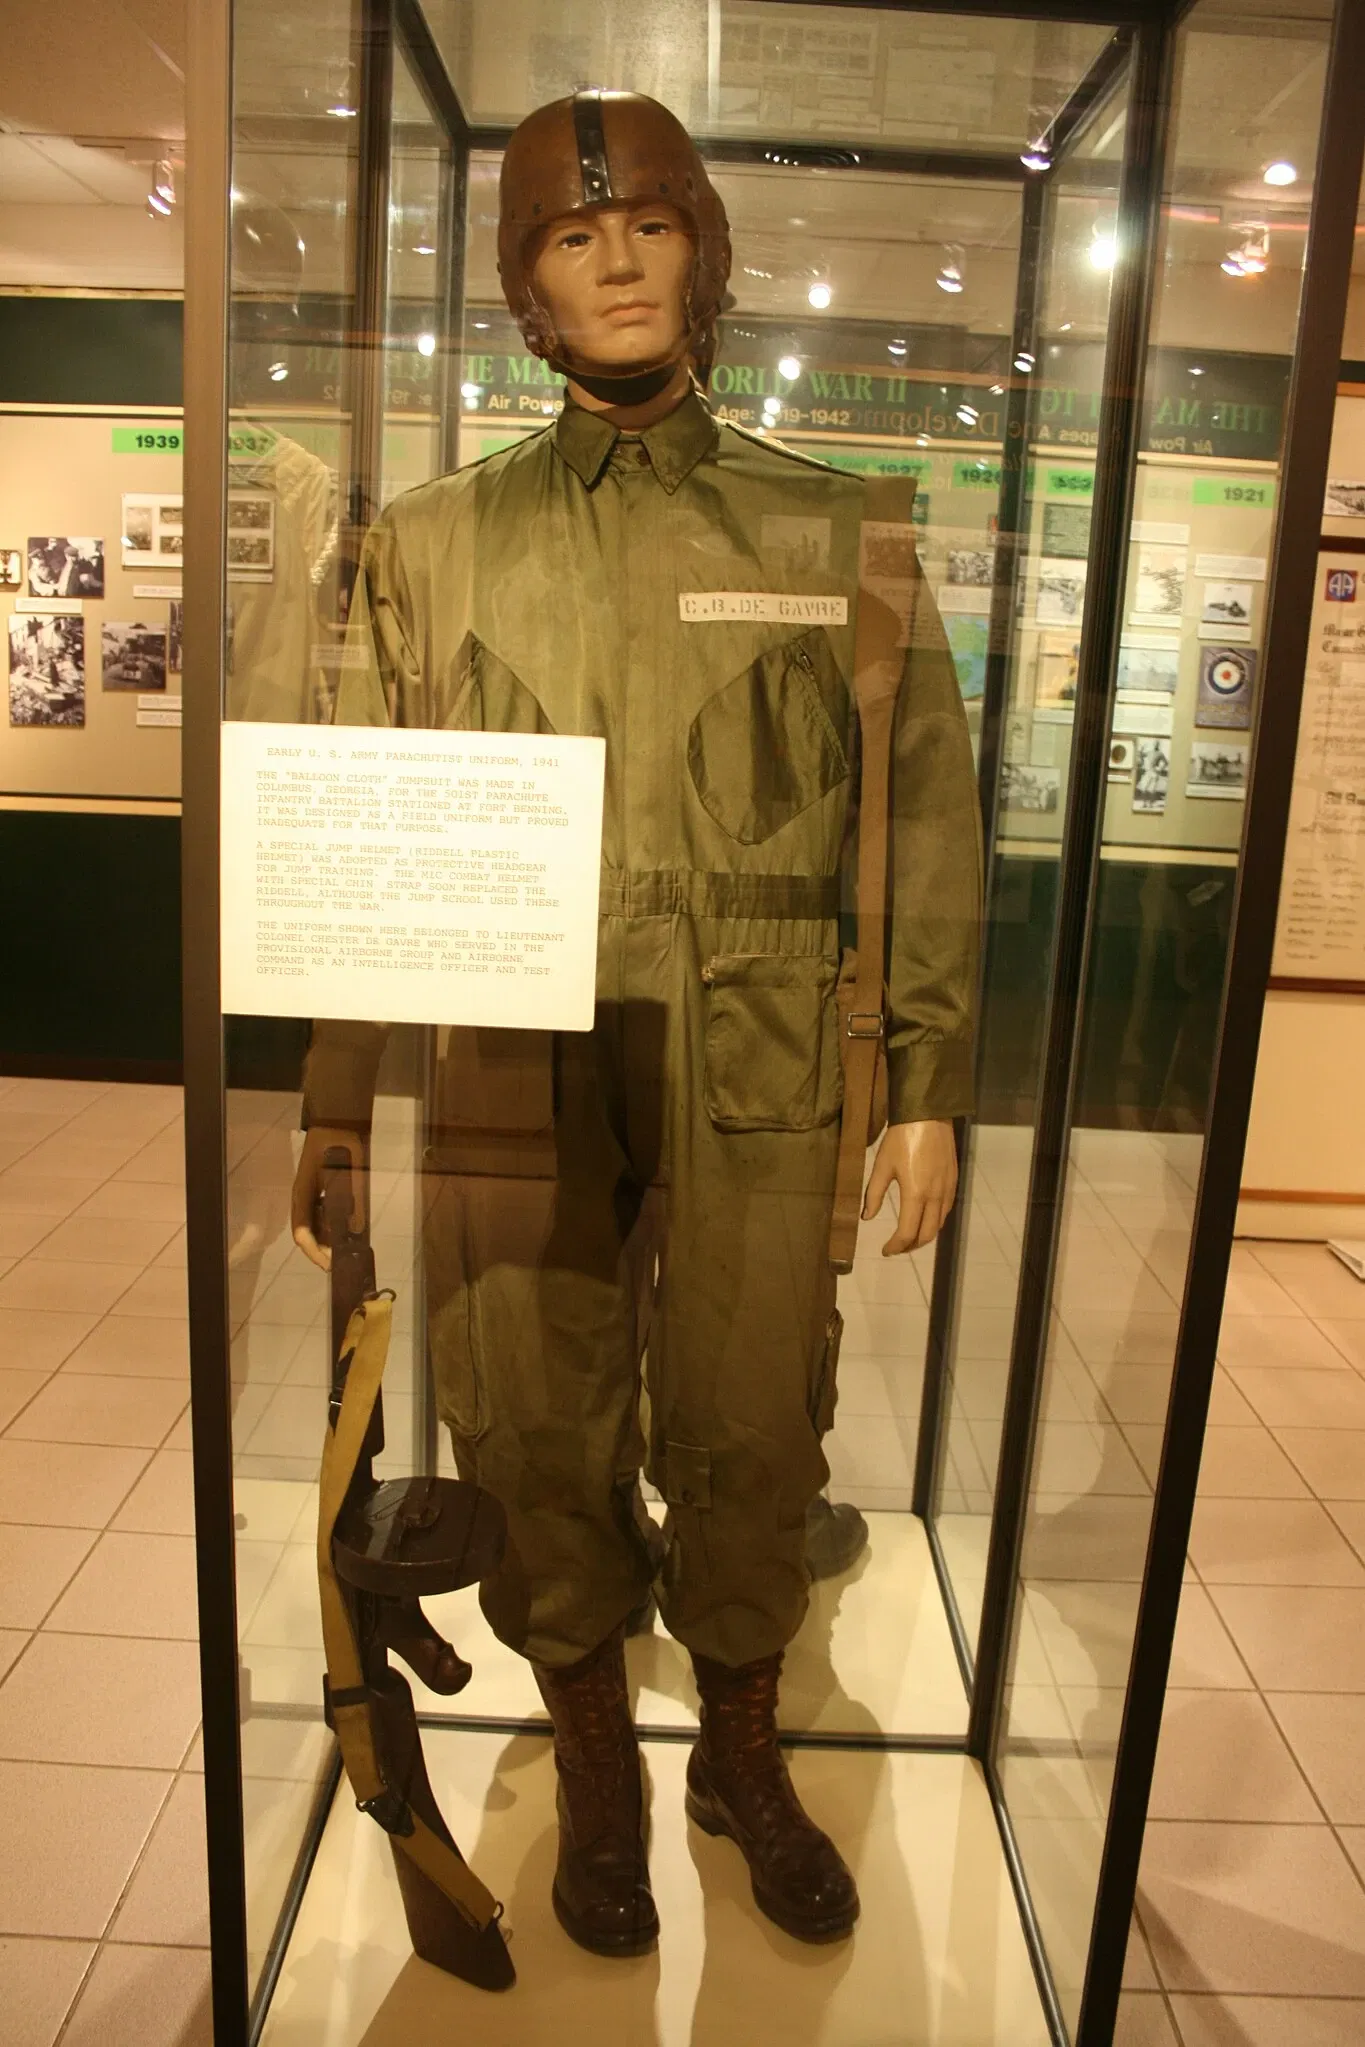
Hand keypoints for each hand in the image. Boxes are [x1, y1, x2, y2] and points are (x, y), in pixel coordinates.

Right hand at [290, 1125, 366, 1270]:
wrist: (338, 1122)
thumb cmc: (342, 1145)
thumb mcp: (351, 1173)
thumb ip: (354, 1202)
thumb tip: (356, 1230)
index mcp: (302, 1195)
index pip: (301, 1233)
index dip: (314, 1252)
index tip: (328, 1264)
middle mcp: (303, 1198)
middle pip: (307, 1233)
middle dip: (322, 1249)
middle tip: (341, 1261)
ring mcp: (310, 1194)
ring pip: (315, 1225)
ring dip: (328, 1238)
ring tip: (346, 1248)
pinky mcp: (320, 1190)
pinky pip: (323, 1214)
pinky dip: (332, 1226)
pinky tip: (348, 1229)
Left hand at [862, 1119, 957, 1255]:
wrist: (928, 1115)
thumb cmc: (901, 1139)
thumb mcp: (882, 1166)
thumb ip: (873, 1194)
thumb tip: (866, 1218)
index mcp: (915, 1194)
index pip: (907, 1232)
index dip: (895, 1246)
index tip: (885, 1250)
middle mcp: (935, 1196)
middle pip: (927, 1235)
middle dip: (910, 1246)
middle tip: (896, 1247)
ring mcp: (947, 1190)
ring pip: (938, 1225)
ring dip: (924, 1236)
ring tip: (908, 1236)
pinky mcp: (953, 1182)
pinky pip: (946, 1211)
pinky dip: (934, 1222)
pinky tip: (924, 1218)